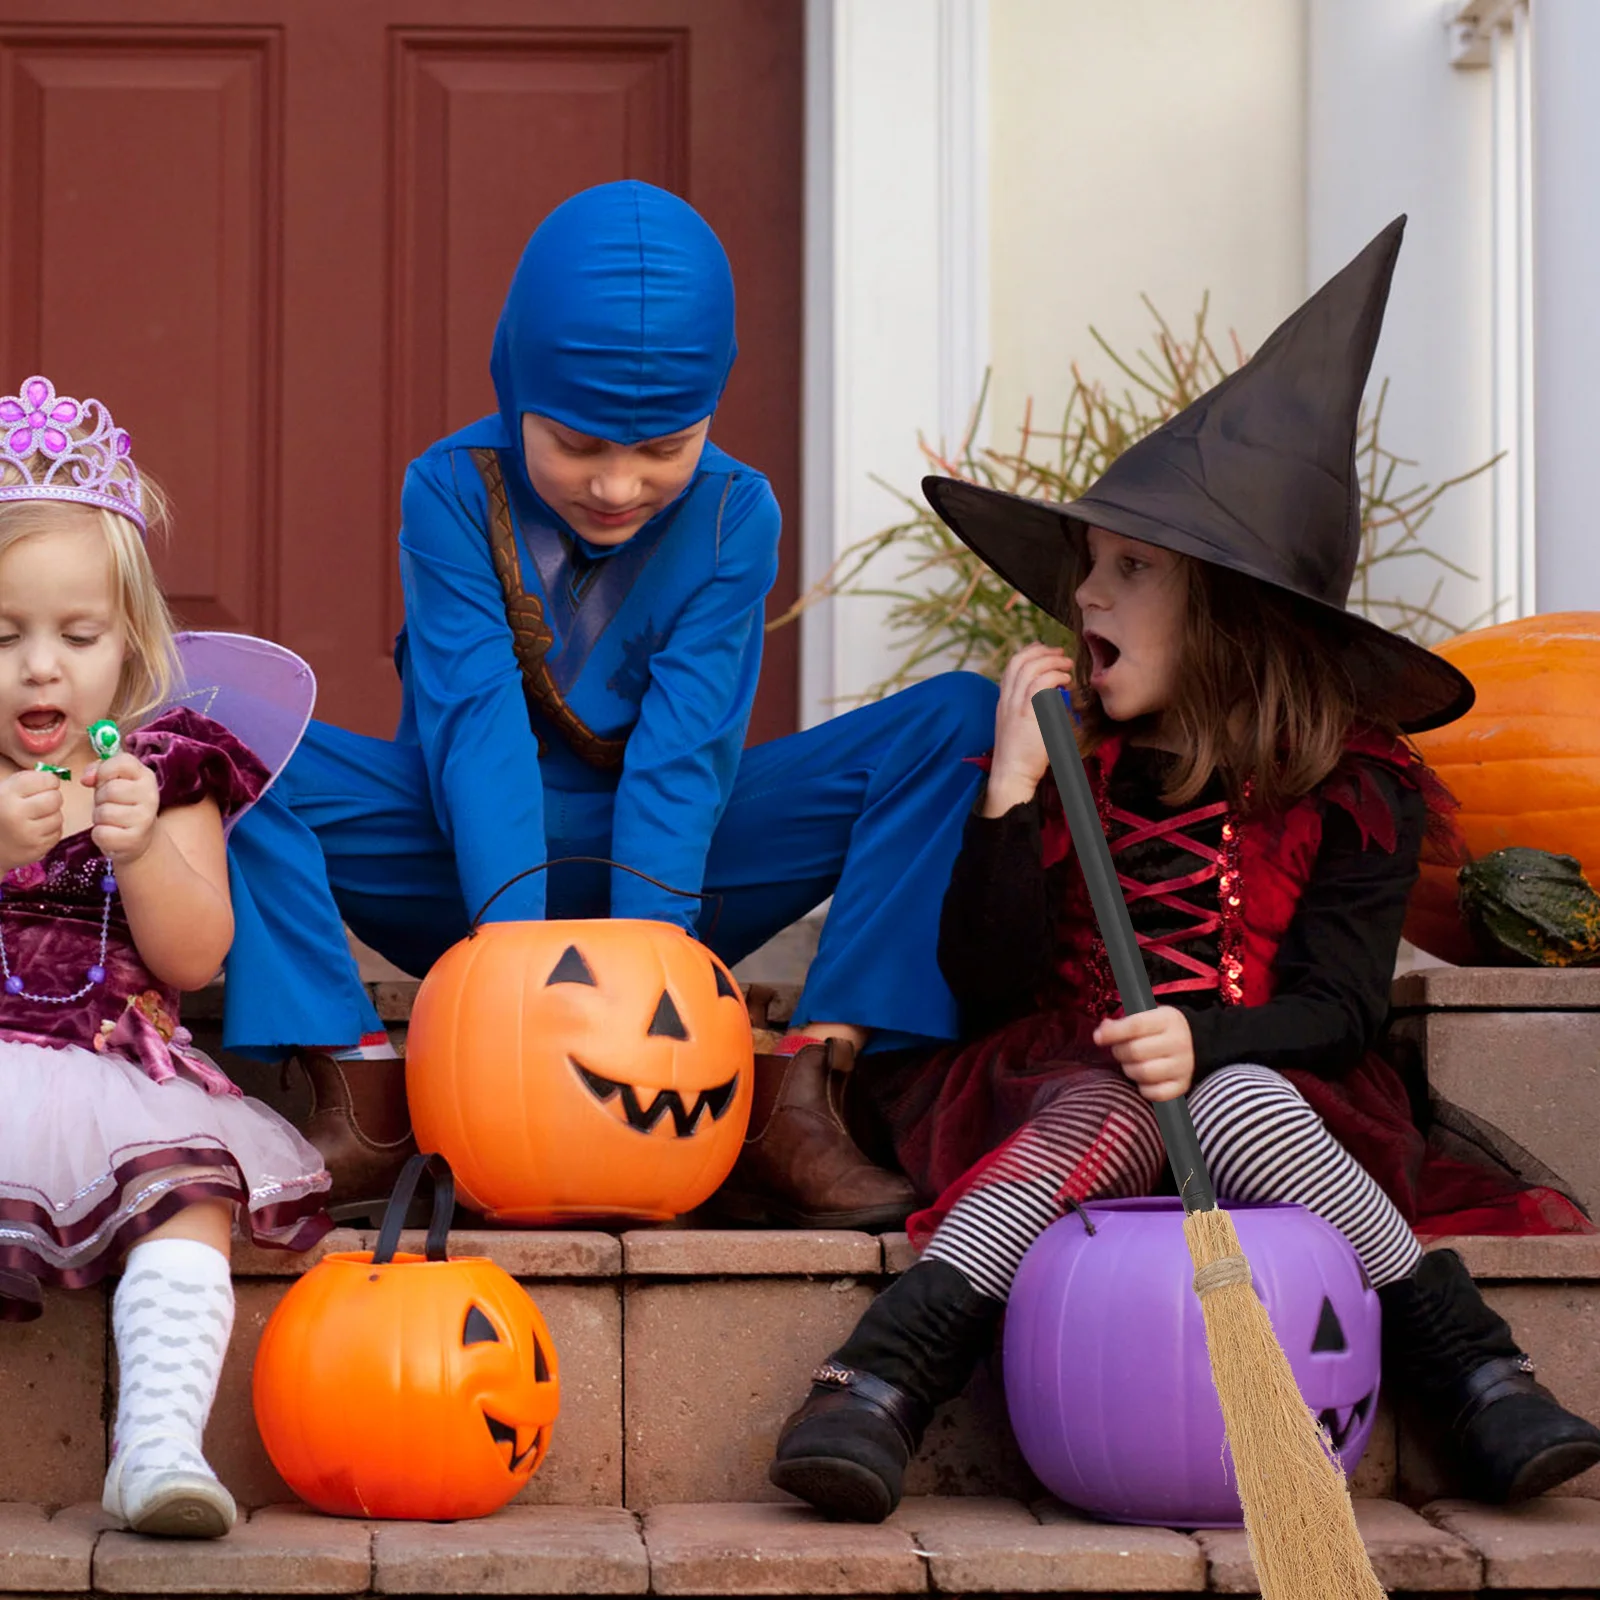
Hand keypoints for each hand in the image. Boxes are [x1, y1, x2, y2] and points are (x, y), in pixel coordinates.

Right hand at [0, 768, 63, 870]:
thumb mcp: (3, 790)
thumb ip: (26, 780)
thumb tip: (56, 776)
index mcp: (6, 795)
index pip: (46, 779)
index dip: (48, 781)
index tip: (42, 785)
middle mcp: (16, 814)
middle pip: (56, 798)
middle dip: (51, 797)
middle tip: (39, 802)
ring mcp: (27, 834)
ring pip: (59, 817)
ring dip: (51, 815)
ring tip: (34, 818)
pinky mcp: (36, 849)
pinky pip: (57, 833)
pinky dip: (50, 831)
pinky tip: (35, 830)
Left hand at [85, 751, 159, 864]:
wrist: (140, 838)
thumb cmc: (122, 804)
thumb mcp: (114, 781)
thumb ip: (99, 770)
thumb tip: (86, 779)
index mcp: (146, 776)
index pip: (122, 762)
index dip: (104, 771)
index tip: (104, 781)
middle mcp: (151, 795)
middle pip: (109, 790)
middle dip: (100, 799)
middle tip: (110, 805)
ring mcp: (145, 818)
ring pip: (103, 813)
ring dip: (99, 818)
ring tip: (111, 820)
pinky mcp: (135, 839)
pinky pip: (102, 833)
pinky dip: (99, 835)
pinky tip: (111, 833)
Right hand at [982, 643, 1073, 814]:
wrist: (1012, 774)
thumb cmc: (1021, 756)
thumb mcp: (1019, 727)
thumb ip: (1030, 708)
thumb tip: (1052, 695)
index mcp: (1003, 701)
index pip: (1011, 666)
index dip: (1028, 652)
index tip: (1045, 649)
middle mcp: (1007, 700)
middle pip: (1019, 661)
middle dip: (1042, 651)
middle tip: (1061, 654)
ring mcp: (1015, 706)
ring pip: (1030, 669)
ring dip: (1052, 662)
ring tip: (1067, 666)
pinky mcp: (1027, 715)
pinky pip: (1040, 685)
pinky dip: (1054, 677)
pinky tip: (1065, 682)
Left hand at [1095, 1005, 1194, 1101]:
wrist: (1191, 1044)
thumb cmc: (1158, 1030)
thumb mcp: (1144, 1017)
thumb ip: (1121, 1023)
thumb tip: (1101, 1033)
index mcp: (1168, 1019)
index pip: (1136, 1025)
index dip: (1113, 1033)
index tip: (1098, 1038)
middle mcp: (1179, 1042)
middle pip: (1136, 1051)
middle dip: (1120, 1052)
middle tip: (1120, 1051)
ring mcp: (1183, 1066)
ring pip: (1143, 1073)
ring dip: (1129, 1070)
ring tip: (1131, 1064)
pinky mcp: (1182, 1086)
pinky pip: (1154, 1093)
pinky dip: (1143, 1089)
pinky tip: (1143, 1080)